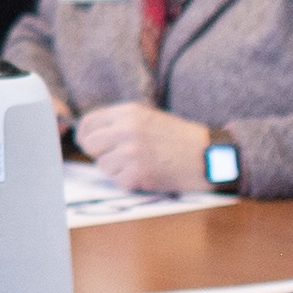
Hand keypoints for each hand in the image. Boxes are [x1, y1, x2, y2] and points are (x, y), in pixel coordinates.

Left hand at [73, 101, 215, 193]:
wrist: (206, 156)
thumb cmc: (177, 138)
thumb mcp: (148, 118)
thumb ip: (119, 122)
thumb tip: (87, 135)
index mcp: (129, 111)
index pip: (89, 122)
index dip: (86, 136)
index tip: (93, 144)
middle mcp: (127, 129)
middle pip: (90, 144)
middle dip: (99, 153)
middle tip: (117, 157)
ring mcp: (132, 152)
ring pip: (102, 165)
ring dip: (116, 169)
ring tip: (138, 164)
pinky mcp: (138, 173)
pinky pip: (117, 181)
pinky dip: (129, 181)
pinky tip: (146, 174)